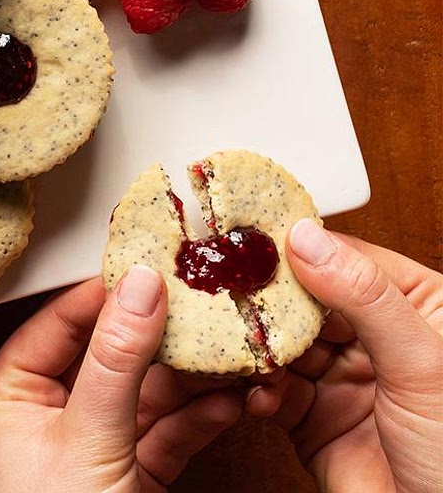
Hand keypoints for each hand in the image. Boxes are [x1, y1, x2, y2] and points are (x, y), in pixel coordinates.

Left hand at [0, 268, 245, 491]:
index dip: (104, 291)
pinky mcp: (127, 474)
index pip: (58, 321)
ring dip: (190, 375)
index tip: (149, 262)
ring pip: (145, 391)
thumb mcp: (89, 438)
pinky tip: (229, 397)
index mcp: (9, 395)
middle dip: (159, 334)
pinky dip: (198, 416)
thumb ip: (116, 360)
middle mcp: (45, 413)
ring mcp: (89, 444)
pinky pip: (165, 431)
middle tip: (200, 301)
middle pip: (107, 353)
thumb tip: (138, 286)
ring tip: (229, 347)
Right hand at [247, 226, 442, 491]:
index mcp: (420, 308)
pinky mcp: (315, 416)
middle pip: (306, 296)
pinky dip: (257, 388)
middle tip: (226, 287)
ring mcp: (345, 377)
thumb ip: (364, 297)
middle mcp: (379, 337)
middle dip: (267, 297)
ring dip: (258, 344)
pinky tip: (256, 389)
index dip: (299, 245)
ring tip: (236, 341)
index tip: (250, 232)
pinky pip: (272, 388)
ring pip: (283, 340)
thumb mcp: (422, 365)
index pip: (348, 258)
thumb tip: (306, 239)